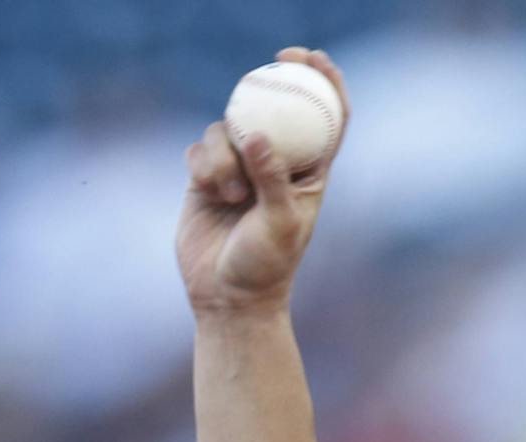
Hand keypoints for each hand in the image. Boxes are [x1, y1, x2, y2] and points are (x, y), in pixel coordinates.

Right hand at [177, 46, 351, 314]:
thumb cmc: (266, 267)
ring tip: (230, 195)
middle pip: (273, 109)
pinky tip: (208, 193)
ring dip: (225, 156)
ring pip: (227, 129)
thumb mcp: (279, 224)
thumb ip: (271, 178)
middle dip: (269, 80)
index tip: (312, 60)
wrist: (227, 296)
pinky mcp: (206, 177)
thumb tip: (256, 134)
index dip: (324, 84)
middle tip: (269, 63)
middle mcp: (274, 165)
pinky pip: (200, 150)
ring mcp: (239, 169)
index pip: (325, 120)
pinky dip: (203, 167)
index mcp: (309, 173)